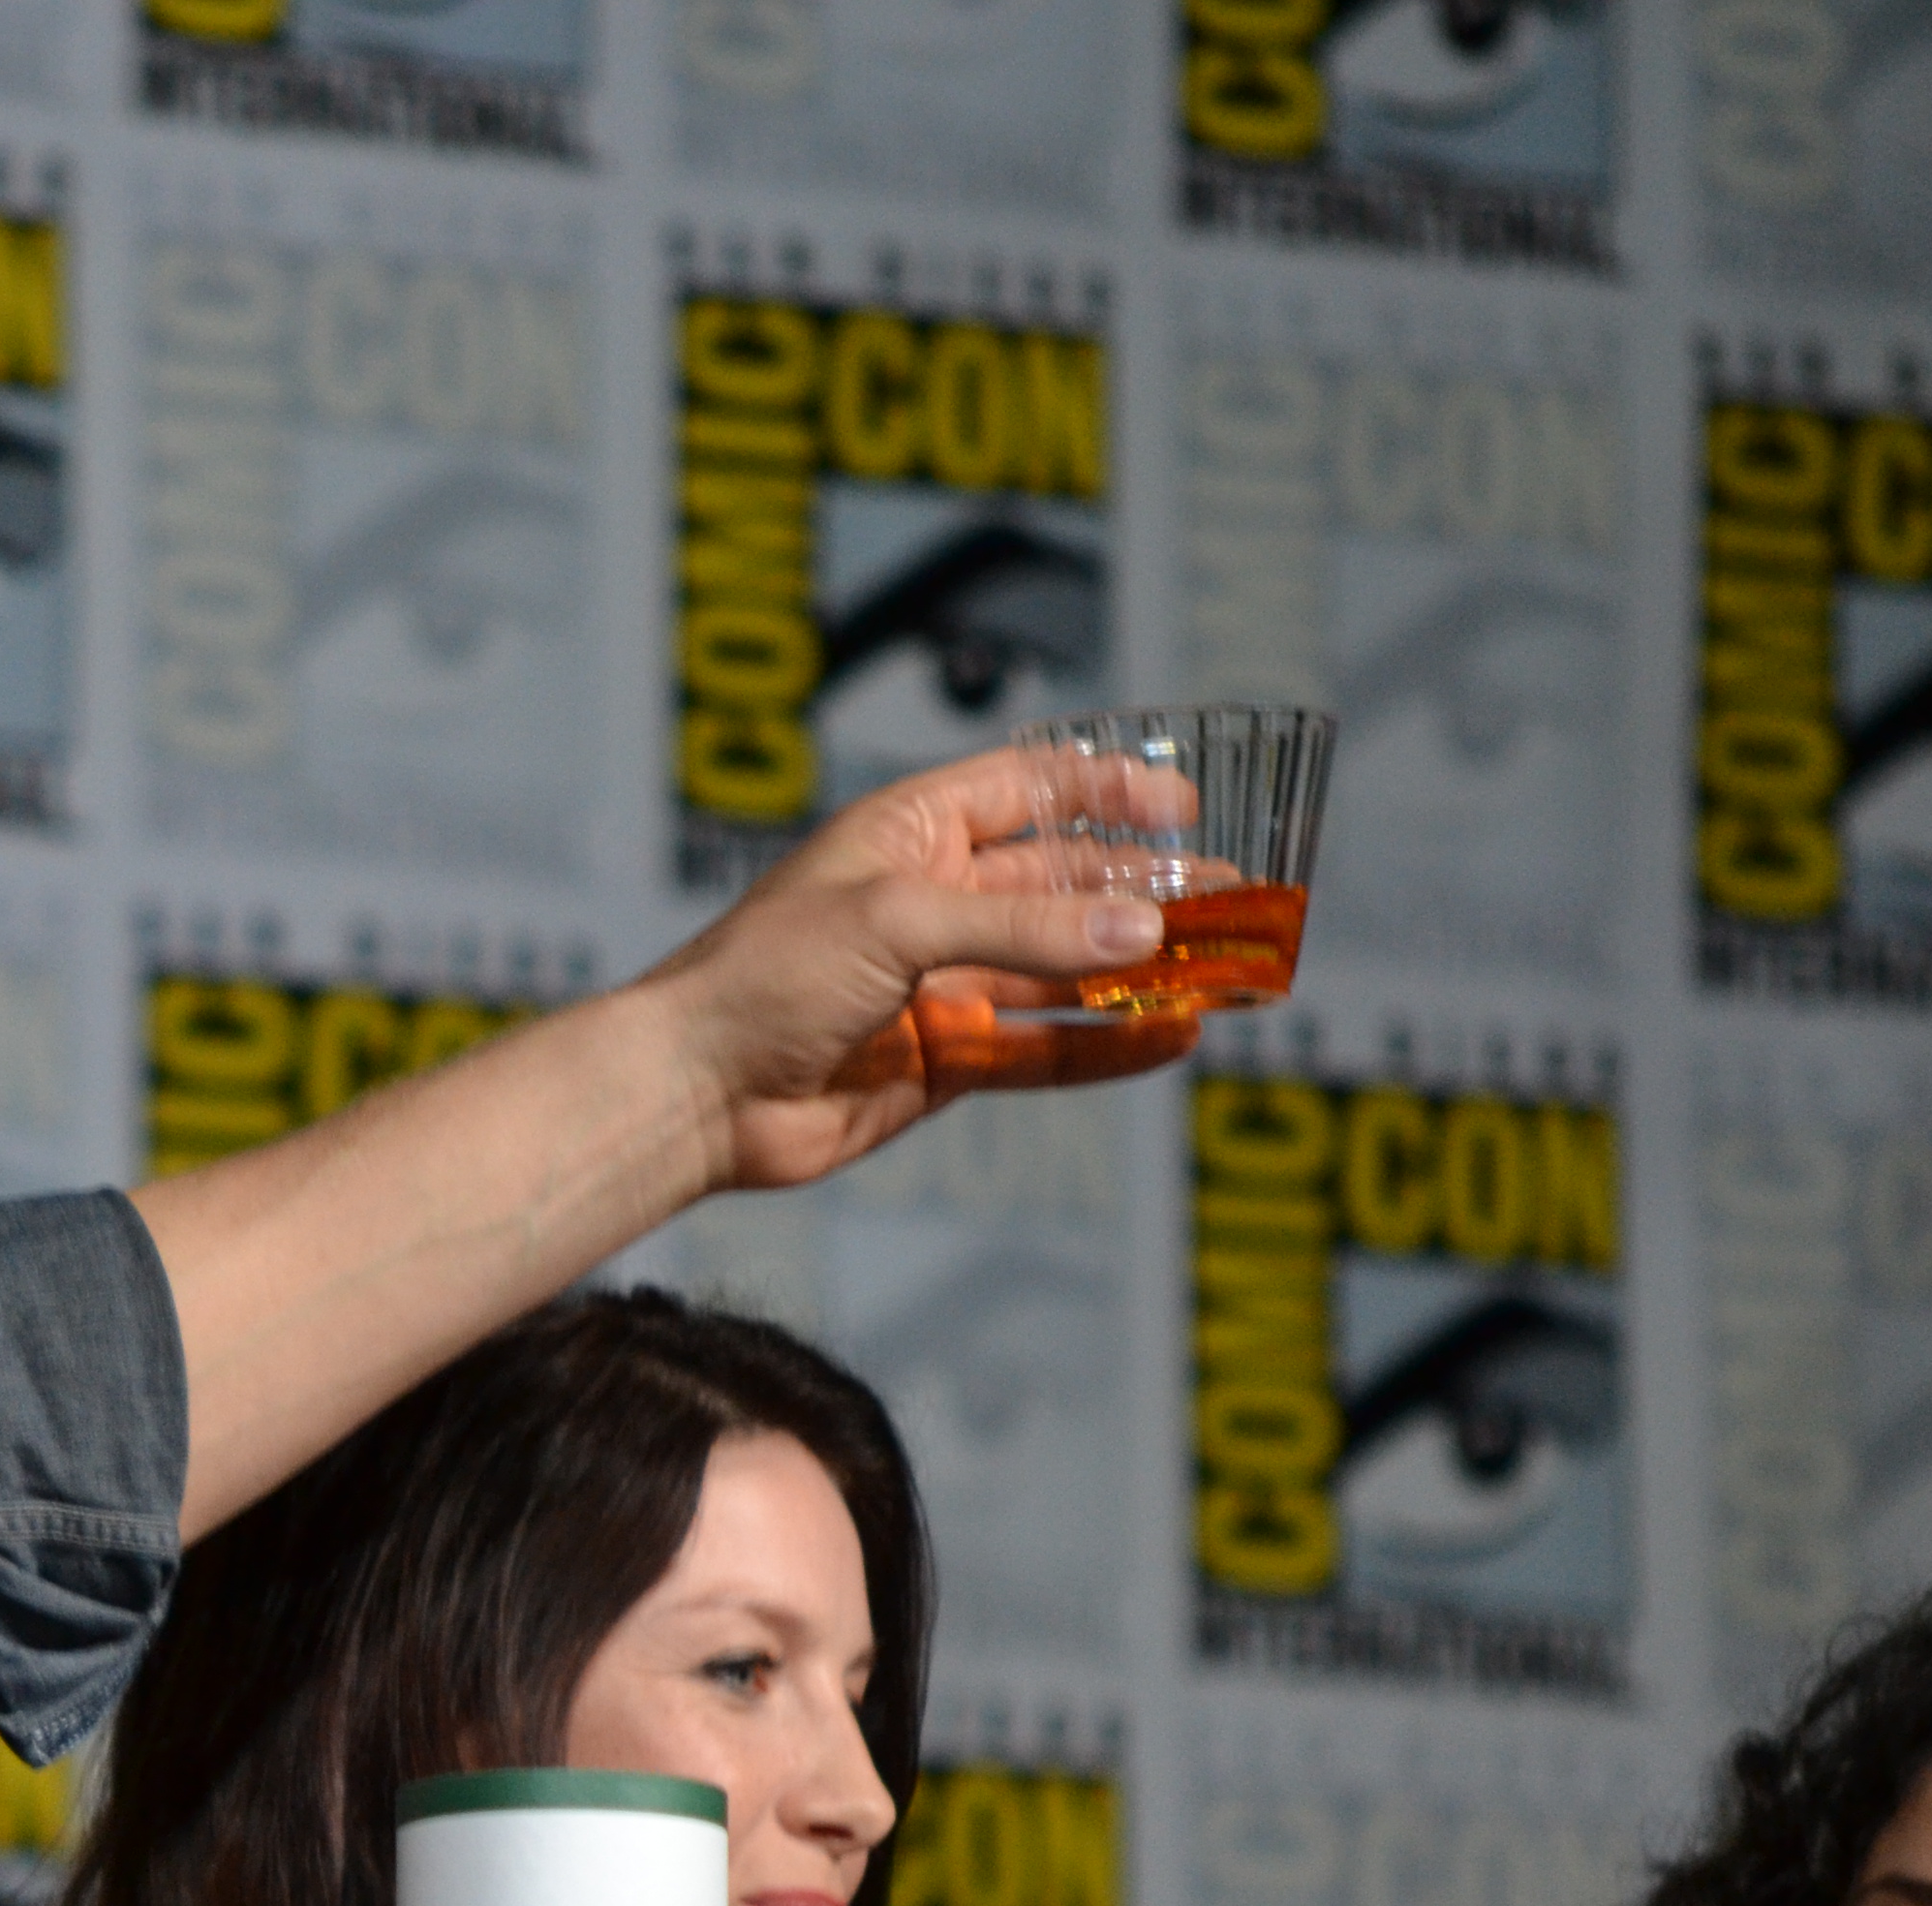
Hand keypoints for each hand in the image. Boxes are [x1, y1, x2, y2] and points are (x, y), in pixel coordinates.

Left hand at [645, 746, 1187, 1191]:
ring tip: (1229, 968)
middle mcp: (932, 902)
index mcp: (910, 834)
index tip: (1185, 804)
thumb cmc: (764, 976)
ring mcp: (941, 984)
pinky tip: (1171, 1039)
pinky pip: (1043, 1050)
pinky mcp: (944, 1061)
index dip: (1106, 789)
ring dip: (1142, 969)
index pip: (1028, 788)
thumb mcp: (898, 923)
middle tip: (1237, 900)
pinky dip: (1106, 1046)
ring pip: (1064, 969)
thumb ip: (1025, 927)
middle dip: (1148, 889)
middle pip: (1064, 883)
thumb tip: (1143, 930)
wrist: (695, 1091)